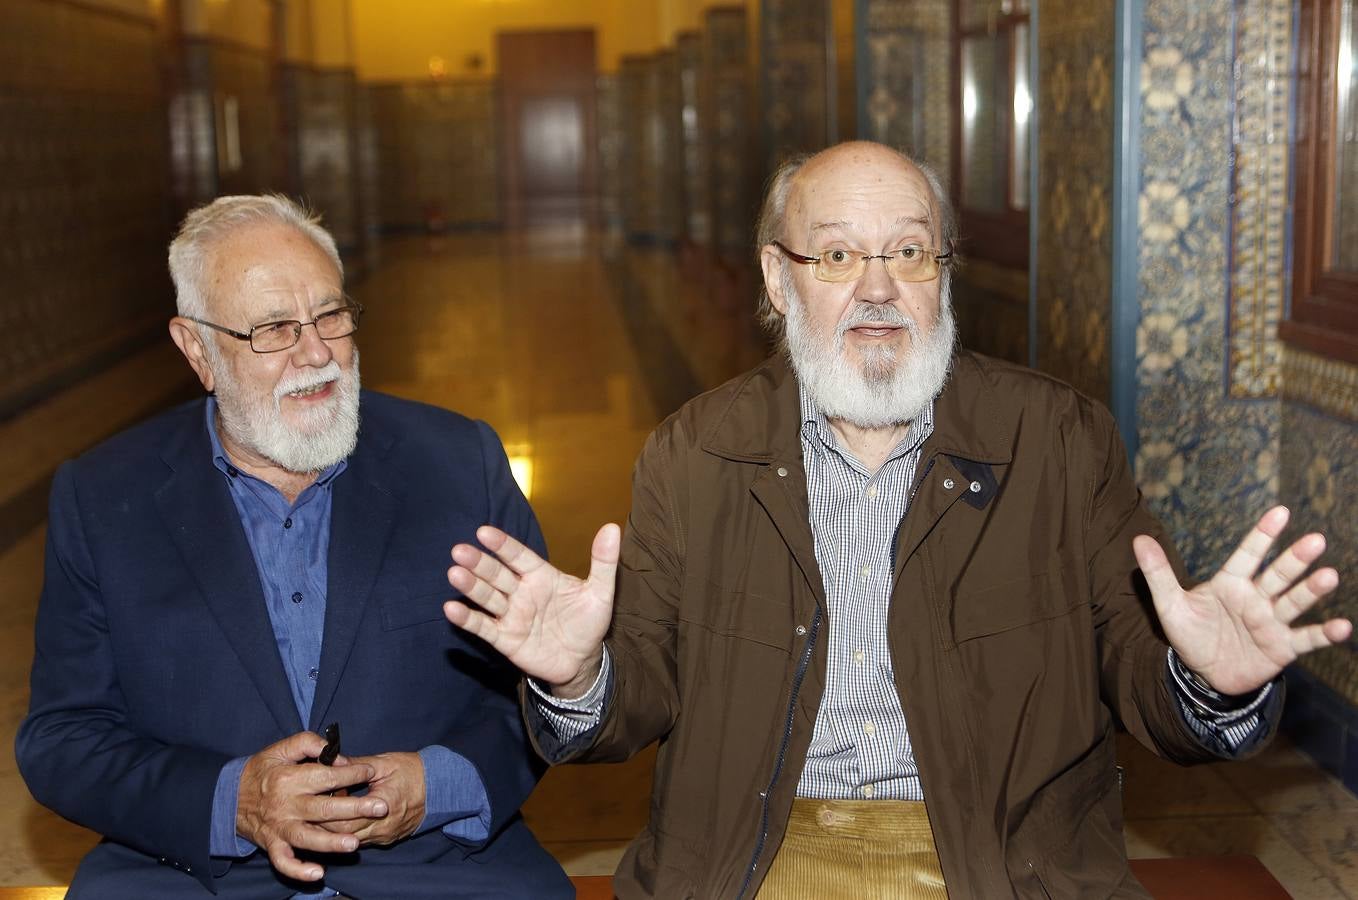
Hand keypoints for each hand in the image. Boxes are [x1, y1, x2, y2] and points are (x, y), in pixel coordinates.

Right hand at [236, 732, 386, 881]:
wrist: (229, 797)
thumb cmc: (262, 770)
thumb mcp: (282, 748)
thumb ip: (308, 743)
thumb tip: (334, 754)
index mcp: (289, 778)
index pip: (326, 776)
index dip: (351, 773)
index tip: (370, 772)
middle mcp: (285, 805)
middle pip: (323, 810)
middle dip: (354, 809)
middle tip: (380, 807)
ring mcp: (279, 828)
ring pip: (308, 838)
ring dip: (331, 843)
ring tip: (354, 844)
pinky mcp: (272, 844)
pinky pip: (284, 862)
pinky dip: (299, 869)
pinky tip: (318, 873)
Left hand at [322, 752, 425, 845]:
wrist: (440, 786)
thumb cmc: (413, 771)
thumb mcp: (385, 763)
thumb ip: (357, 765)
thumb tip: (332, 762)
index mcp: (384, 805)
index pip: (345, 820)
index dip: (327, 811)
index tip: (317, 798)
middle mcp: (384, 827)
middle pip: (344, 835)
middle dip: (325, 824)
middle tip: (313, 810)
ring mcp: (385, 836)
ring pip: (351, 841)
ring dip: (336, 831)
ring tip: (324, 814)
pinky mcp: (387, 839)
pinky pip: (362, 841)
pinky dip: (349, 832)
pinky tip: (342, 820)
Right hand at [445, 524, 618, 695]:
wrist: (583, 661)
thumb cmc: (588, 622)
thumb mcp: (600, 592)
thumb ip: (603, 561)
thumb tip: (612, 528)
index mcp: (541, 575)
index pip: (519, 556)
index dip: (503, 545)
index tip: (484, 531)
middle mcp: (521, 592)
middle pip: (497, 574)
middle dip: (479, 563)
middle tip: (460, 551)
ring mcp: (511, 615)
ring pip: (487, 597)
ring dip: (470, 586)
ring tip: (454, 573)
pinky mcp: (505, 639)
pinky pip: (483, 627)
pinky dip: (467, 619)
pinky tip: (452, 608)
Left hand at [1134, 506, 1350, 695]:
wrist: (1203, 675)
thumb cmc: (1190, 634)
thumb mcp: (1169, 604)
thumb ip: (1158, 573)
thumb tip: (1138, 539)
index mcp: (1230, 582)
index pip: (1248, 554)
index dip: (1263, 534)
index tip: (1281, 512)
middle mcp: (1256, 597)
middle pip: (1278, 574)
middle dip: (1295, 559)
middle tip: (1315, 540)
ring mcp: (1272, 621)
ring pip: (1294, 601)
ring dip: (1312, 590)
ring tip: (1330, 576)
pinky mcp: (1282, 647)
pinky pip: (1306, 638)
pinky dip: (1324, 634)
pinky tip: (1343, 627)